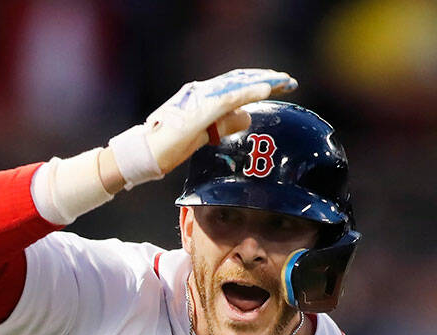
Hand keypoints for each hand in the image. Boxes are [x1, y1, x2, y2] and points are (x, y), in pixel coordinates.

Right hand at [108, 69, 297, 188]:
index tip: (276, 85)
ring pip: (238, 85)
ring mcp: (202, 99)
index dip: (255, 83)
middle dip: (265, 79)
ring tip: (284, 82)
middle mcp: (201, 91)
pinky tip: (267, 89)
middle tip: (288, 81)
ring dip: (263, 82)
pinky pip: (231, 98)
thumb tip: (247, 117)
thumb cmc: (170, 145)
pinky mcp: (203, 109)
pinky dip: (250, 92)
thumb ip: (224, 124)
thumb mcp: (203, 134)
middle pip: (239, 81)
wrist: (148, 152)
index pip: (234, 85)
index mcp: (202, 97)